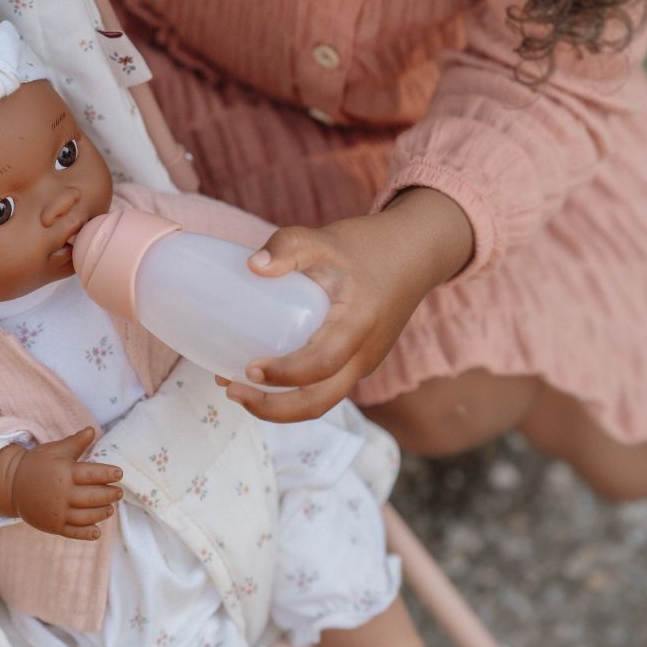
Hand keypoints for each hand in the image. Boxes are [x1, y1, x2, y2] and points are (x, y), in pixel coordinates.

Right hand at [0, 427, 122, 539]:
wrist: (11, 484)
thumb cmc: (37, 464)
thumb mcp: (55, 450)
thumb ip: (75, 443)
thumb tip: (92, 430)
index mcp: (65, 472)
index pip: (92, 474)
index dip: (108, 474)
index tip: (119, 474)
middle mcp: (62, 493)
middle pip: (92, 496)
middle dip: (109, 495)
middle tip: (119, 493)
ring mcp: (57, 511)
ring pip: (86, 516)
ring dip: (101, 513)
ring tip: (110, 509)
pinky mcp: (53, 525)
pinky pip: (72, 532)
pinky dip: (86, 534)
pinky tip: (97, 532)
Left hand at [222, 187, 472, 422]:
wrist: (415, 254)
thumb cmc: (369, 246)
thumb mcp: (326, 238)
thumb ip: (289, 246)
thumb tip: (252, 266)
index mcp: (359, 324)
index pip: (322, 364)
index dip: (285, 374)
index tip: (249, 368)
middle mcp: (364, 354)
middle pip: (320, 402)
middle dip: (273, 408)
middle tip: (231, 390)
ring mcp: (363, 362)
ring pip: (322, 401)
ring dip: (279, 405)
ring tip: (236, 387)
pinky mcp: (357, 362)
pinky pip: (325, 387)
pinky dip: (293, 390)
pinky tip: (262, 373)